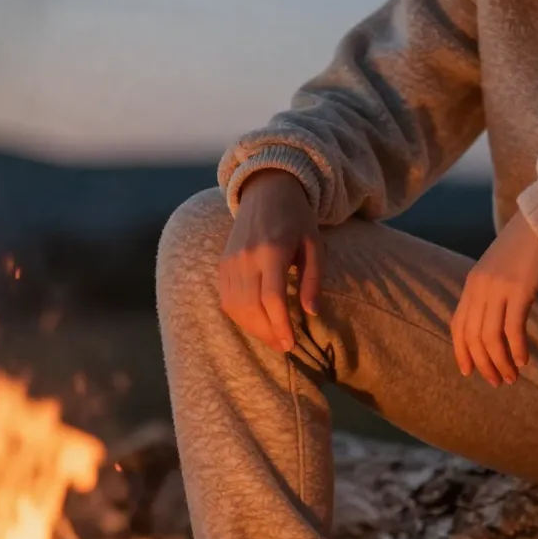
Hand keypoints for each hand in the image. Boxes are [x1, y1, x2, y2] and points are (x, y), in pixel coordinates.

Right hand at [219, 169, 322, 352]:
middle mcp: (246, 257)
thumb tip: (312, 313)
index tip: (290, 344)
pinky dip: (240, 316)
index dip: (280, 325)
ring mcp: (230, 261)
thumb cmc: (297, 219)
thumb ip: (313, 279)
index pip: (271, 297)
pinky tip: (257, 323)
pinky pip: (227, 298)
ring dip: (253, 328)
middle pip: (251, 307)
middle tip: (284, 347)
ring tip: (272, 338)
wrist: (266, 191)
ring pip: (235, 306)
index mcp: (272, 251)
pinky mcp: (222, 264)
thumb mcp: (315, 245)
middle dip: (267, 332)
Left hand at [451, 212, 537, 385]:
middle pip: (473, 336)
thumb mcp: (499, 270)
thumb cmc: (526, 246)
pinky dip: (517, 349)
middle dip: (484, 364)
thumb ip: (491, 292)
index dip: (461, 352)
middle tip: (497, 381)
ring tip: (511, 377)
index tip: (469, 372)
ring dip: (501, 362)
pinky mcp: (520, 290)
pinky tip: (524, 361)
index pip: (458, 325)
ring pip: (491, 337)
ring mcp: (498, 288)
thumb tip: (492, 322)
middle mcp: (480, 287)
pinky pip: (513, 328)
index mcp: (472, 284)